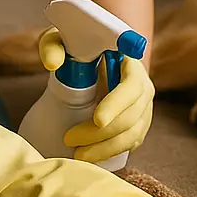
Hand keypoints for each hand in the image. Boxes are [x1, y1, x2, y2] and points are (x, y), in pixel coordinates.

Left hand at [39, 28, 155, 163]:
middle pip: (131, 115)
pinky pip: (131, 143)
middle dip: (101, 133)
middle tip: (70, 138)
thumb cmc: (77, 48)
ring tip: (77, 154)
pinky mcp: (139, 123)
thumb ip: (53, 45)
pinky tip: (91, 157)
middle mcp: (143, 85)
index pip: (131, 86)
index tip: (97, 119)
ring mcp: (144, 106)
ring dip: (105, 148)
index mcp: (131, 62)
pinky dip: (112, 153)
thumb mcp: (62, 39)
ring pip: (132, 133)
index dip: (117, 104)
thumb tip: (53, 64)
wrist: (95, 59)